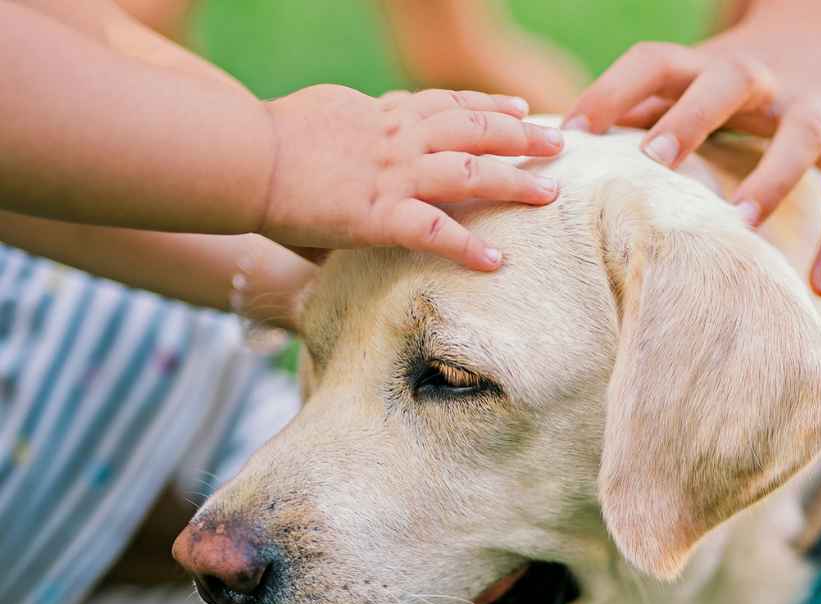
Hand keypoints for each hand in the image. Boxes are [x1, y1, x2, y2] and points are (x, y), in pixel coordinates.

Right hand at [260, 86, 564, 268]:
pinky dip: (470, 247)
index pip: (447, 104)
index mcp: (381, 115)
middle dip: (521, 135)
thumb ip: (349, 135)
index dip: (488, 107)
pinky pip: (438, 231)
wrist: (240, 157)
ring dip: (516, 181)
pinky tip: (496, 261)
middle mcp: (396, 139)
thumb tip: (355, 155)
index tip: (518, 110)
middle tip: (558, 144)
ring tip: (550, 193)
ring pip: (472, 171)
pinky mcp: (379, 214)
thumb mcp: (318, 119)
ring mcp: (392, 175)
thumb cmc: (264, 141)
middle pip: (474, 128)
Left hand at [565, 0, 820, 295]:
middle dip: (690, 119)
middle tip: (653, 161)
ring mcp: (811, 104)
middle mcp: (759, 75)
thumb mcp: (692, 80)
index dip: (609, 93)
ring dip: (770, 180)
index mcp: (706, 63)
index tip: (571, 136)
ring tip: (741, 226)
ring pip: (799, 137)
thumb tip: (565, 152)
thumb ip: (641, 110)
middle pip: (725, 82)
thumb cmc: (739, 75)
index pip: (652, 63)